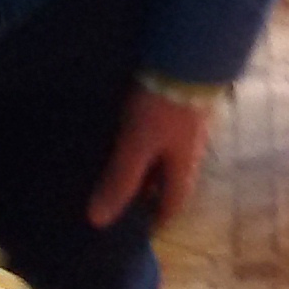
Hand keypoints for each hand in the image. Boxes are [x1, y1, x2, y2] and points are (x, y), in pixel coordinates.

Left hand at [87, 83, 214, 229]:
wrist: (187, 59)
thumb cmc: (163, 108)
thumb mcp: (137, 146)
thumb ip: (120, 180)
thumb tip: (98, 221)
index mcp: (183, 166)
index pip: (174, 203)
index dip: (159, 219)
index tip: (141, 229)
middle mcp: (190, 150)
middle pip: (171, 180)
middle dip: (150, 192)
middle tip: (125, 198)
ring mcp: (188, 127)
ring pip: (166, 156)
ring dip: (147, 166)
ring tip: (121, 167)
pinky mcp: (180, 105)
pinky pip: (162, 134)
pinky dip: (147, 143)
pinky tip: (130, 135)